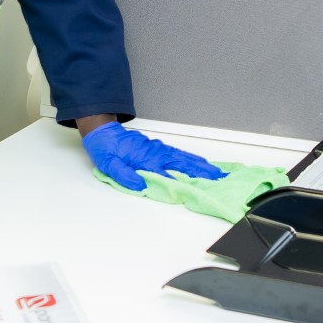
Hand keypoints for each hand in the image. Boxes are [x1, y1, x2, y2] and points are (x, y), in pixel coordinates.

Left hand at [81, 122, 225, 190]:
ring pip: (184, 158)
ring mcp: (159, 149)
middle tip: (218, 178)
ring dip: (200, 165)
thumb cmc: (106, 150)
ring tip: (216, 172)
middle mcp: (156, 154)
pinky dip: (192, 158)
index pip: (166, 175)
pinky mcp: (159, 148)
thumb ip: (124, 175)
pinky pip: (179, 154)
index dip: (181, 184)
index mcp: (145, 160)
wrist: (104, 132)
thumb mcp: (109, 165)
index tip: (196, 190)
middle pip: (183, 164)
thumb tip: (140, 185)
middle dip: (201, 172)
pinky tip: (200, 162)